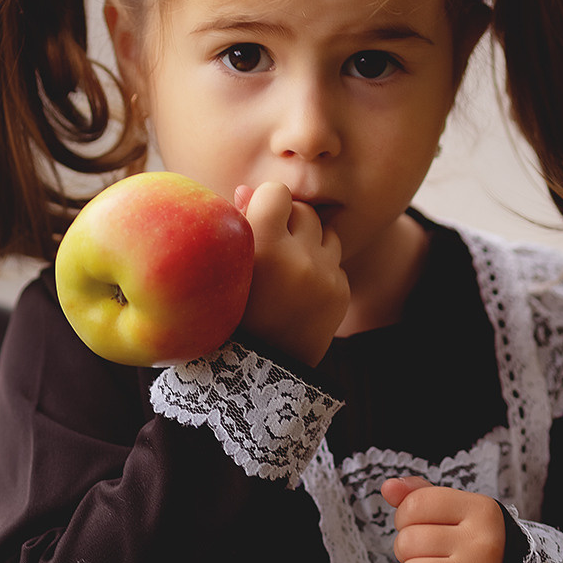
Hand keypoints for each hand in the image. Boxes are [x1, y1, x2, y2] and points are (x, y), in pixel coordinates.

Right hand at [235, 181, 349, 367]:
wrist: (255, 373)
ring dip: (309, 244)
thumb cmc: (224, 313)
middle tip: (271, 250)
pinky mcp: (340, 294)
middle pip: (305, 212)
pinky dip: (320, 271)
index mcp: (263, 248)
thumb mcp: (221, 269)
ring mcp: (325, 278)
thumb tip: (250, 189)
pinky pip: (335, 263)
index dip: (266, 203)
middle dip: (289, 224)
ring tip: (287, 270)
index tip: (256, 220)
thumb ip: (238, 223)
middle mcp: (300, 259)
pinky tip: (299, 293)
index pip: (278, 192)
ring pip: (327, 234)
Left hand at [382, 477, 507, 562]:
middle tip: (423, 552)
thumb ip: (418, 493)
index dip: (403, 515)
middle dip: (405, 547)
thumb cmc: (469, 538)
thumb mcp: (453, 508)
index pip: (417, 504)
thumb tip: (388, 487)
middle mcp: (482, 542)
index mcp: (479, 509)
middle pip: (409, 541)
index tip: (414, 524)